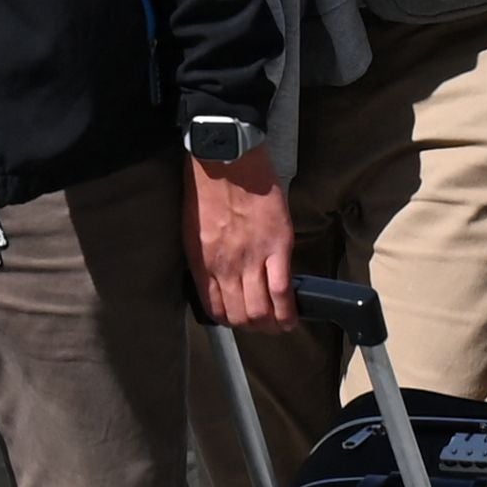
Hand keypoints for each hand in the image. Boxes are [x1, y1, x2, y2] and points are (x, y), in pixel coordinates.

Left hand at [183, 149, 297, 327]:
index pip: (214, 309)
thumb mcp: (194, 229)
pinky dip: (288, 310)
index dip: (229, 321)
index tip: (239, 319)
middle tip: (264, 326)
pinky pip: (282, 290)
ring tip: (280, 325)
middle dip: (253, 328)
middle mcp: (225, 267)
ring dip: (272, 325)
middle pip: (239, 316)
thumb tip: (220, 277)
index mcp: (201, 263)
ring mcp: (251, 259)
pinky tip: (292, 317)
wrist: (227, 159)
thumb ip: (206, 257)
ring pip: (260, 310)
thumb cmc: (208, 188)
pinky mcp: (277, 247)